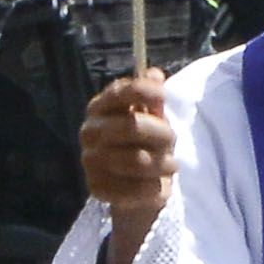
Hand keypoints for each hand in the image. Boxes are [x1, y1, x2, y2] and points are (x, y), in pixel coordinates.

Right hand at [81, 67, 180, 222]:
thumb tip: (154, 74)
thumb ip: (152, 98)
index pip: (120, 92)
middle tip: (173, 140)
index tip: (164, 96)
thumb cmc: (144, 143)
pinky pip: (133, 188)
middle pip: (133, 125)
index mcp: (99, 107)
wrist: (133, 185)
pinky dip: (152, 187)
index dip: (145, 91)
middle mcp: (89, 131)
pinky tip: (156, 185)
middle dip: (162, 133)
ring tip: (171, 164)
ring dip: (162, 163)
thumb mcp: (151, 117)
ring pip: (137, 160)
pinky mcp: (96, 188)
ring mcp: (89, 160)